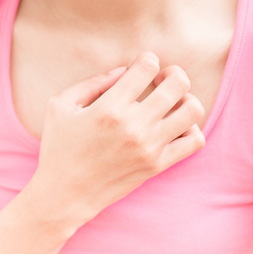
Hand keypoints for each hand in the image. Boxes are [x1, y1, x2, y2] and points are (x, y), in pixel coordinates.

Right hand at [32, 51, 205, 223]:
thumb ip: (92, 82)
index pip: (147, 66)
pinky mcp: (157, 165)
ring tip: (171, 102)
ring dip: (185, 98)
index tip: (139, 67)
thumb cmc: (58, 147)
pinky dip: (190, 127)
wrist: (64, 194)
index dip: (147, 59)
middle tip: (161, 79)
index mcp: (109, 108)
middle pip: (178, 83)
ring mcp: (149, 147)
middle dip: (172, 73)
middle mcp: (134, 126)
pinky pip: (194, 140)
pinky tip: (172, 126)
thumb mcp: (60, 106)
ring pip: (193, 110)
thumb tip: (124, 70)